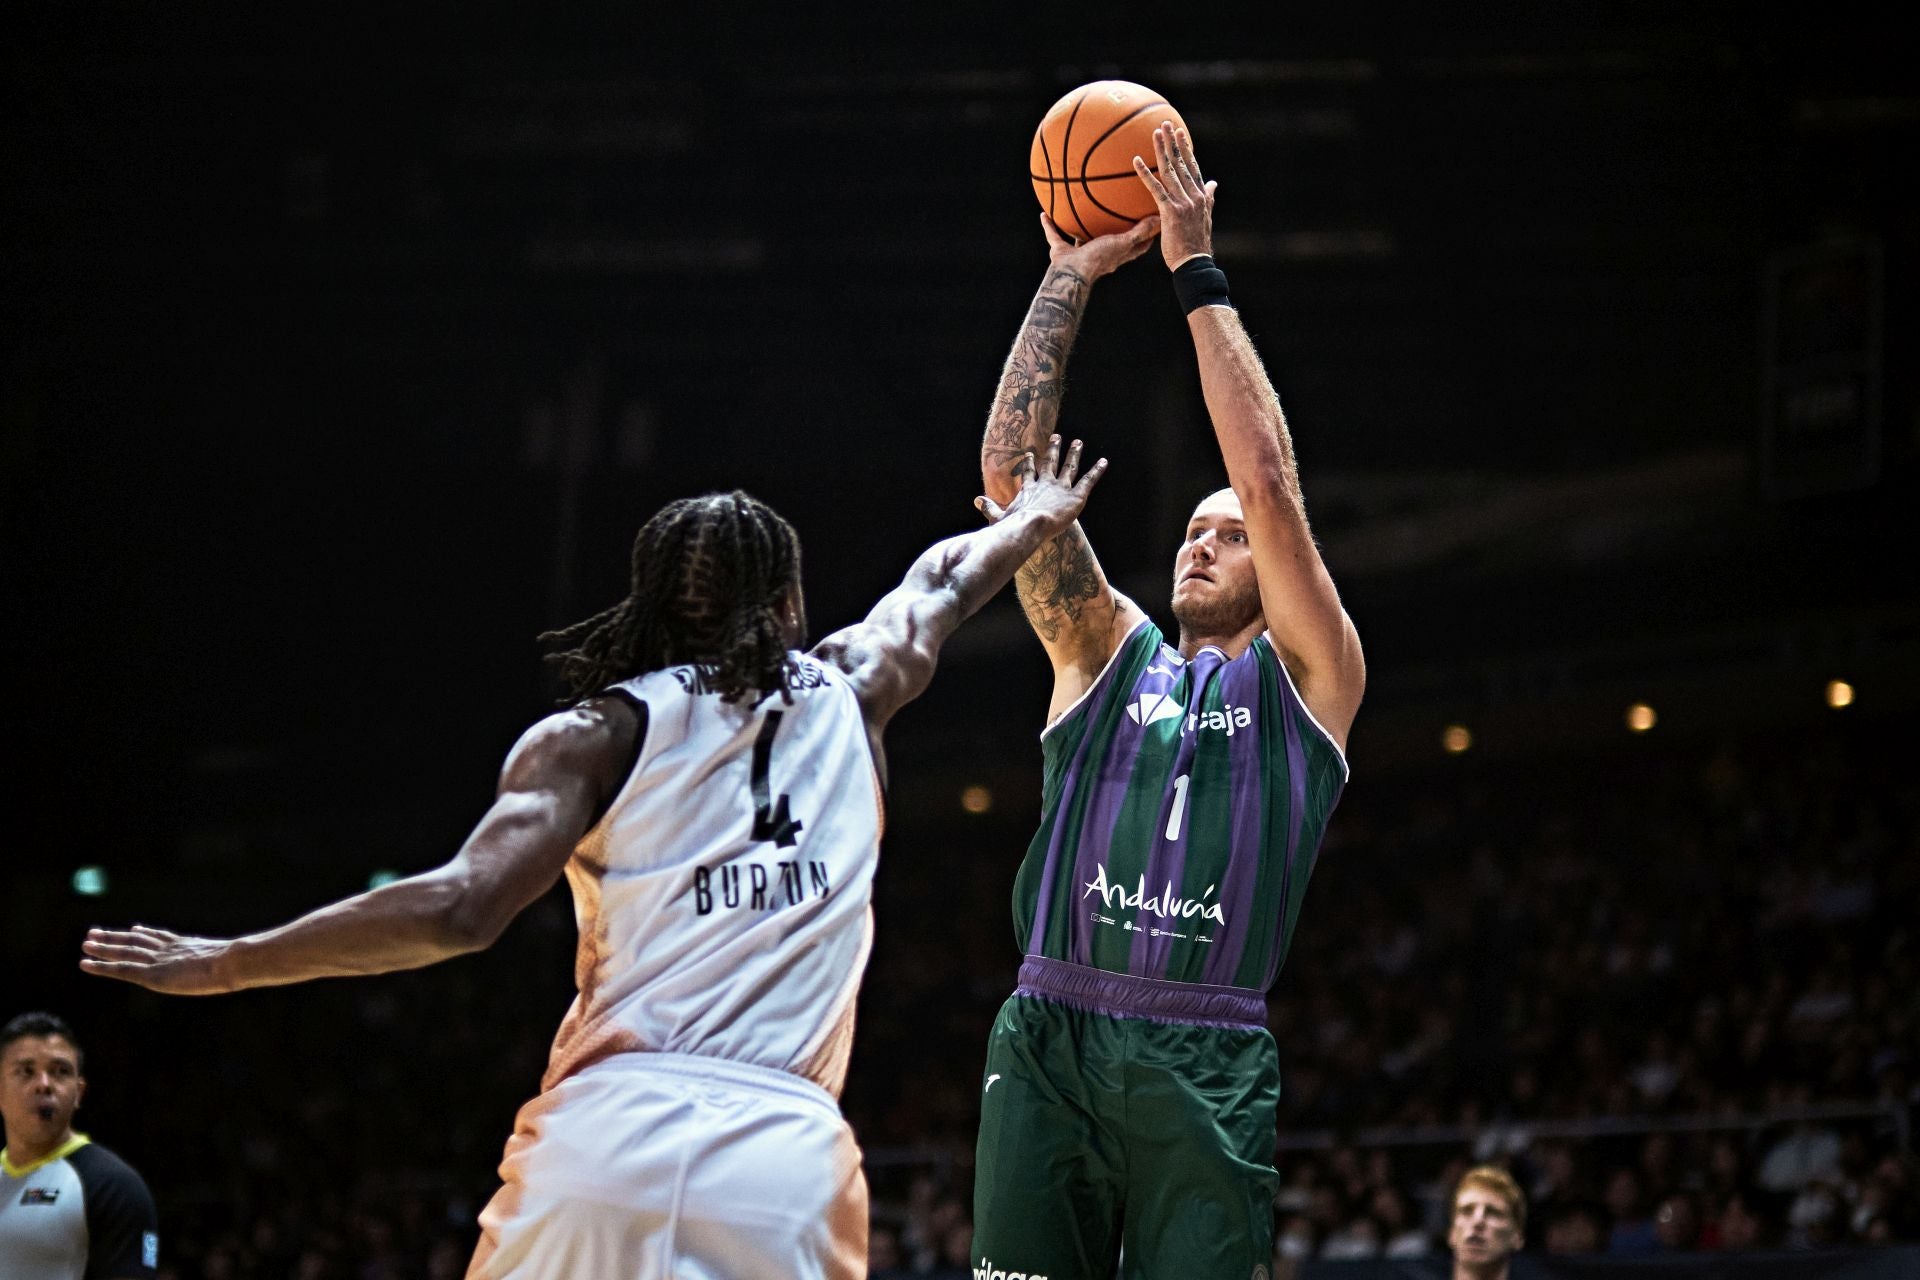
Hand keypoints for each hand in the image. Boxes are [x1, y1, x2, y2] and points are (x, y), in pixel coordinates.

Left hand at [81, 925, 235, 994]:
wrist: (232, 963)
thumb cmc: (241, 963)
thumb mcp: (236, 960)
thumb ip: (234, 960)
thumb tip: (257, 961)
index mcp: (188, 945)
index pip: (162, 937)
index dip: (146, 933)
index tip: (135, 928)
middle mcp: (170, 949)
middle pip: (138, 941)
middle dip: (117, 937)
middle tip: (97, 931)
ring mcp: (160, 960)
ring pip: (125, 951)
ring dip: (103, 947)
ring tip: (86, 942)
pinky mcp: (152, 974)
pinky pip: (121, 969)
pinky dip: (102, 966)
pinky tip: (85, 963)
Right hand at [975, 434, 1107, 537]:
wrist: (1030, 526)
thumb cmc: (1013, 526)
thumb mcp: (997, 518)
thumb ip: (989, 508)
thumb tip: (976, 500)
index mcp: (1028, 490)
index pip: (1029, 473)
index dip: (1029, 463)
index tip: (1029, 453)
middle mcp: (1045, 484)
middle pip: (1050, 463)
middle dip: (1053, 449)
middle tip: (1057, 436)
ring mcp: (1061, 488)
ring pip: (1069, 467)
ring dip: (1074, 454)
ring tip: (1078, 442)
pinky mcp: (1076, 496)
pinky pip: (1088, 480)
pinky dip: (1096, 471)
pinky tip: (1104, 462)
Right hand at [1041, 212, 1159, 279]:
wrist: (1072, 273)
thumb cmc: (1099, 259)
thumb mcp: (1123, 243)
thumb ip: (1140, 232)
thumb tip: (1158, 218)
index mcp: (1117, 255)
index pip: (1137, 247)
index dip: (1146, 237)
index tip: (1152, 224)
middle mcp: (1099, 255)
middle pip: (1110, 242)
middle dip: (1114, 231)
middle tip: (1120, 215)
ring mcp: (1080, 254)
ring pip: (1081, 238)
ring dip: (1080, 228)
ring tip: (1080, 211)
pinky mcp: (1062, 252)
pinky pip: (1054, 235)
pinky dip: (1049, 226)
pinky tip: (1044, 214)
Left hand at [1133, 122, 1215, 268]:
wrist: (1194, 263)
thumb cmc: (1196, 244)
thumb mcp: (1206, 217)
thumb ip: (1208, 198)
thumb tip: (1213, 183)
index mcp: (1201, 196)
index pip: (1192, 167)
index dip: (1186, 148)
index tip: (1180, 133)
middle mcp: (1194, 196)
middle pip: (1182, 163)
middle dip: (1173, 142)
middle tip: (1165, 123)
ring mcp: (1183, 203)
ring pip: (1170, 171)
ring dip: (1161, 150)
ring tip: (1154, 133)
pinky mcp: (1171, 212)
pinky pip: (1156, 189)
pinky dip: (1146, 173)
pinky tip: (1136, 161)